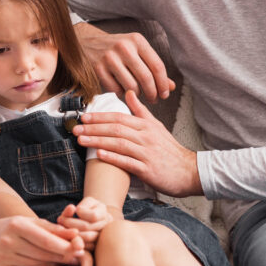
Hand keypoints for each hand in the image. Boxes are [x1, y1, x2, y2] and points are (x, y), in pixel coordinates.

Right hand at [0, 216, 85, 265]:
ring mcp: (3, 258)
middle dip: (63, 256)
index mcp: (17, 226)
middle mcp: (8, 242)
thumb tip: (75, 234)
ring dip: (55, 265)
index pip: (45, 239)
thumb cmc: (14, 228)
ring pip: (36, 265)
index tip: (79, 248)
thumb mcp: (30, 222)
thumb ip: (52, 228)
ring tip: (69, 262)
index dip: (64, 246)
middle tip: (79, 257)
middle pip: (42, 253)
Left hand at [57, 197, 113, 249]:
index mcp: (104, 213)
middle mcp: (106, 227)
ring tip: (62, 228)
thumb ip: (82, 205)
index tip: (73, 210)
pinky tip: (68, 236)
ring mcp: (102, 239)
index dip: (81, 212)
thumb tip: (76, 210)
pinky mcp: (95, 248)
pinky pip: (84, 247)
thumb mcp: (87, 203)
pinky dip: (74, 242)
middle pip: (87, 227)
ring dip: (71, 232)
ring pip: (85, 238)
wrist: (93, 220)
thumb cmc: (87, 209)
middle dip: (70, 222)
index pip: (93, 215)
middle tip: (60, 219)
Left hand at [73, 90, 202, 196]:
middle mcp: (146, 137)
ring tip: (81, 140)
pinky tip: (100, 154)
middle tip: (76, 128)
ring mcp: (147, 153)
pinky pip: (127, 162)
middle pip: (116, 129)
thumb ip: (141, 111)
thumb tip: (129, 93)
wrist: (189, 171)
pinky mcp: (147, 169)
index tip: (84, 116)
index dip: (100, 116)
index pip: (120, 117)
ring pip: (119, 143)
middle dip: (94, 127)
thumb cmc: (170, 151)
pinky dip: (113, 157)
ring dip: (98, 141)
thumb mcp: (157, 127)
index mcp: (147, 126)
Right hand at [74, 22, 175, 103]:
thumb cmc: (117, 49)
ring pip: (131, 86)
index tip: (165, 94)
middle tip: (154, 100)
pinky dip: (122, 94)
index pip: (157, 66)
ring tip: (139, 95)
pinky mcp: (97, 69)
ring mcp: (109, 58)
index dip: (163, 84)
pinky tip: (123, 91)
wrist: (86, 43)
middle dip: (153, 93)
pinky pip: (116, 90)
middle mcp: (124, 47)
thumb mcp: (137, 51)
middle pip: (146, 78)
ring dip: (138, 95)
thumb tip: (171, 87)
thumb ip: (154, 68)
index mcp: (137, 40)